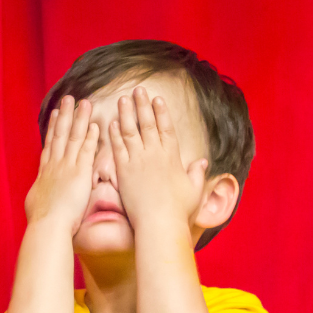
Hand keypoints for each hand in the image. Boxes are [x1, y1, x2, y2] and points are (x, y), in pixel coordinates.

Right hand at [25, 96, 99, 236]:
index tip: (55, 114)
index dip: (52, 128)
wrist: (48, 226)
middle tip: (69, 98)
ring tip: (84, 102)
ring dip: (79, 119)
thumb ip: (39, 194)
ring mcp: (67, 168)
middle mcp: (54, 166)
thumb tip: (37, 194)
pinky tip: (95, 125)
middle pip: (59, 135)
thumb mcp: (34, 203)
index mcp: (44, 173)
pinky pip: (86, 151)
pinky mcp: (79, 174)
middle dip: (64, 115)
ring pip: (73, 137)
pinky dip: (90, 137)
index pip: (50, 145)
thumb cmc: (41, 221)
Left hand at [108, 85, 206, 230]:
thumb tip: (202, 162)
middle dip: (142, 105)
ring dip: (126, 114)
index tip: (157, 98)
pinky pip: (117, 148)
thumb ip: (197, 173)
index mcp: (172, 156)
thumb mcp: (194, 189)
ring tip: (122, 99)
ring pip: (131, 131)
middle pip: (147, 123)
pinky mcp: (124, 171)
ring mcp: (138, 161)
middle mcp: (155, 154)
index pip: (166, 128)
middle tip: (137, 90)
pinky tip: (110, 123)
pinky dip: (114, 134)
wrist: (159, 223)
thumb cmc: (178, 210)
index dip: (161, 112)